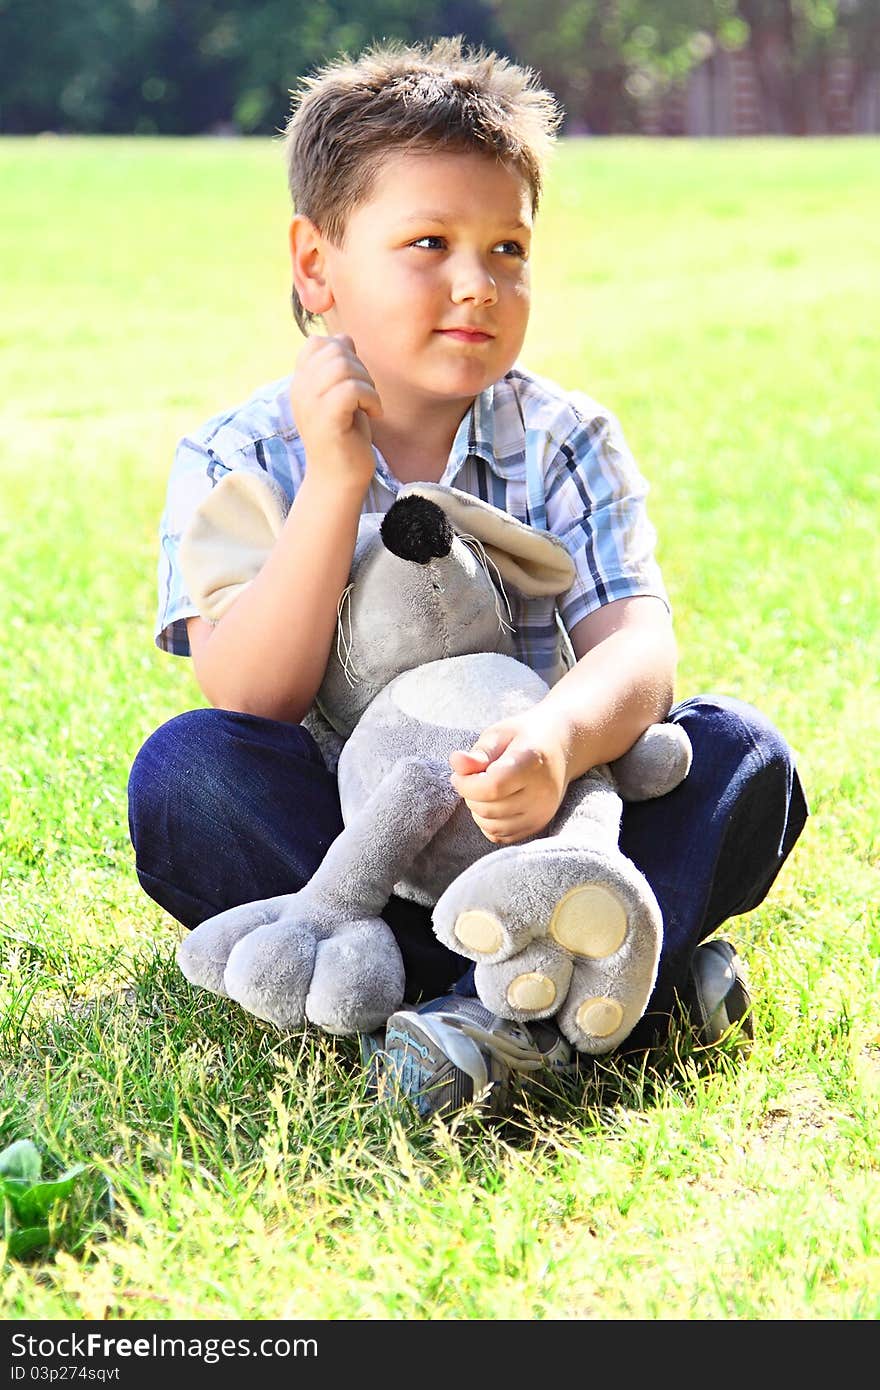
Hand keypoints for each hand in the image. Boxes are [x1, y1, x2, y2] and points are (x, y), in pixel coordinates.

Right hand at [290, 334, 382, 490]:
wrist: (339, 480)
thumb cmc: (345, 436)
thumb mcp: (341, 394)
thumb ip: (340, 366)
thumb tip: (344, 338)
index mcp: (300, 382)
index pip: (316, 343)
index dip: (343, 353)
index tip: (354, 381)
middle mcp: (300, 390)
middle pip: (334, 350)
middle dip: (360, 368)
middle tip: (367, 395)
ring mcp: (310, 405)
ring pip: (343, 366)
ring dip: (367, 384)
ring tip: (369, 405)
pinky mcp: (325, 420)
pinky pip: (351, 389)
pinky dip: (371, 399)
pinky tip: (374, 416)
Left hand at [449, 711, 569, 844]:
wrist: (561, 747)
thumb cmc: (525, 737)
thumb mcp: (500, 734)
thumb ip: (479, 752)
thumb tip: (456, 763)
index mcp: (533, 762)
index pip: (492, 787)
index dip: (466, 784)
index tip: (459, 773)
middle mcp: (542, 792)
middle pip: (489, 808)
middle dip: (470, 795)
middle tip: (472, 777)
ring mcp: (543, 812)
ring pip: (493, 826)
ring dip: (478, 810)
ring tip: (483, 789)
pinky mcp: (539, 825)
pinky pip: (502, 836)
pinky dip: (489, 823)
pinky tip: (493, 803)